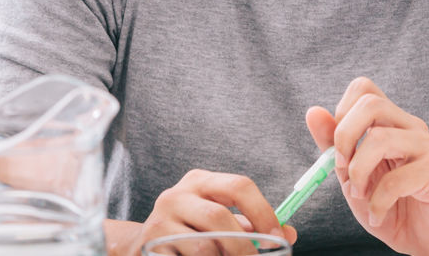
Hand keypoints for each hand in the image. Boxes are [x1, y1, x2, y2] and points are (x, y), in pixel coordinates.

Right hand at [124, 169, 296, 254]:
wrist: (140, 246)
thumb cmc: (188, 232)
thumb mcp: (219, 222)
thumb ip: (251, 226)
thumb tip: (289, 233)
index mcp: (201, 181)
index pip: (240, 186)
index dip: (263, 213)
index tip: (278, 239)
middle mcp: (178, 194)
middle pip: (220, 217)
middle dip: (243, 247)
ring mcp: (160, 219)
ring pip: (203, 246)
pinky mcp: (150, 244)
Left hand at [306, 78, 428, 255]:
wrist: (424, 238)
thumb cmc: (390, 205)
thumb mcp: (352, 175)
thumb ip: (333, 144)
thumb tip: (313, 112)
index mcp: (391, 121)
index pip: (364, 89)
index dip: (342, 113)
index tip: (339, 148)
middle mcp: (410, 126)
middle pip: (370, 103)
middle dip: (344, 137)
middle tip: (343, 169)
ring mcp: (426, 145)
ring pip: (380, 138)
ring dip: (358, 173)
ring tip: (361, 195)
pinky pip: (395, 179)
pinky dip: (377, 202)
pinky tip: (378, 214)